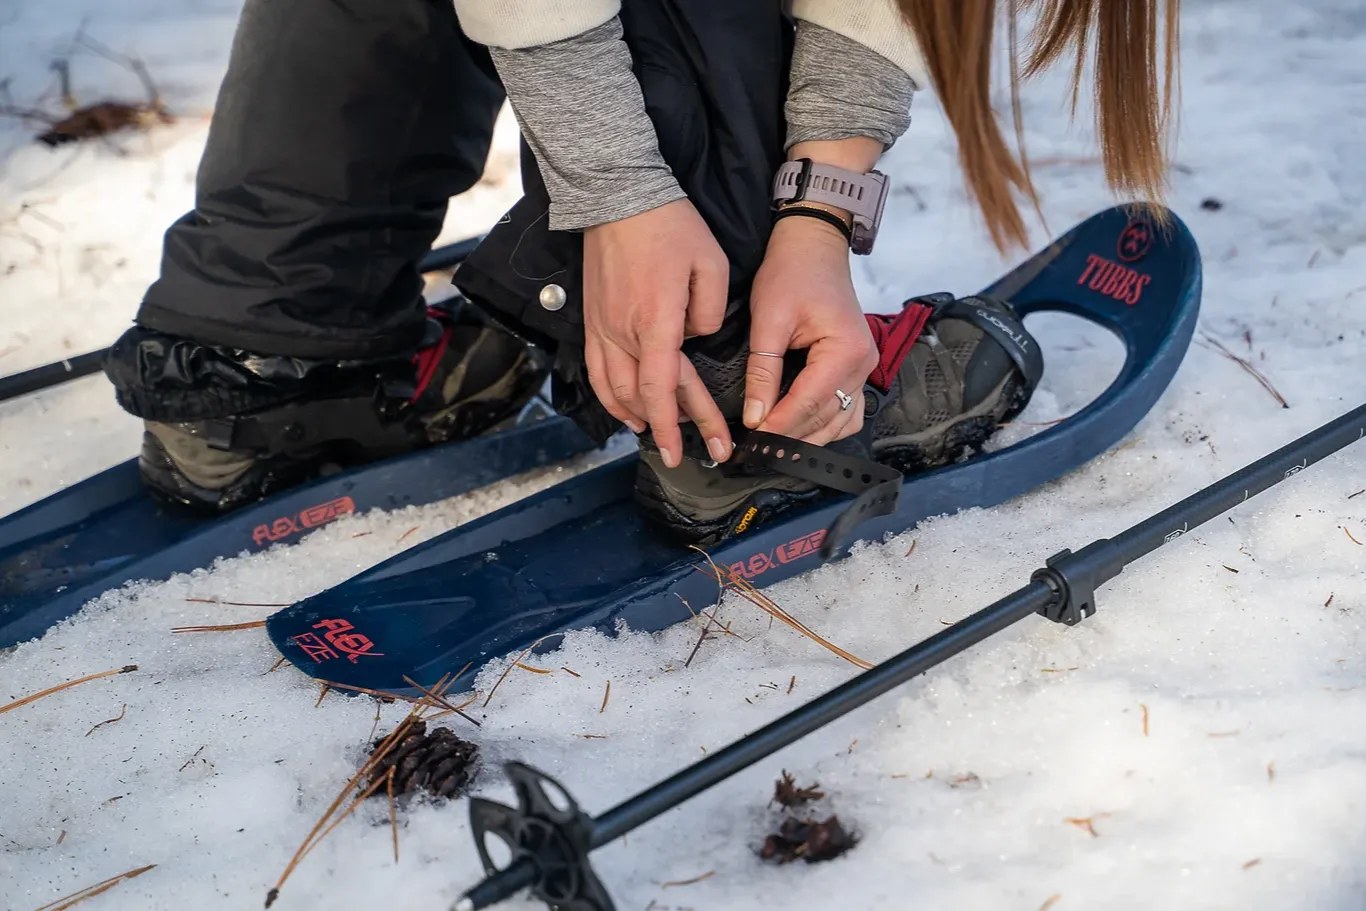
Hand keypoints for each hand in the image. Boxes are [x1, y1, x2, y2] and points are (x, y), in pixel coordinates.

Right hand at [583, 199, 732, 467]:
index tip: (688, 449)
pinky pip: (596, 371)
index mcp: (656, 320)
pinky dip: (610, 397)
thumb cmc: (669, 226)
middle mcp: (623, 331)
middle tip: (690, 453)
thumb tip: (699, 338)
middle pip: (643, 396)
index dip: (676, 424)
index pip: (662, 388)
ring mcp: (603, 327)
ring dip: (636, 417)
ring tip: (656, 435)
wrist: (619, 194)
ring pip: (614, 389)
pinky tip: (625, 410)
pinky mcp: (593, 319)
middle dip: (668, 430)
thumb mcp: (712, 264)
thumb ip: (712, 312)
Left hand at [744, 215, 876, 443]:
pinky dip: (825, 424)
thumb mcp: (769, 320)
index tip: (752, 443)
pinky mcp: (856, 367)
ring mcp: (864, 368)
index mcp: (846, 351)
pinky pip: (847, 409)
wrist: (813, 245)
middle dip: (792, 438)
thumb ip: (763, 372)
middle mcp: (863, 364)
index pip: (809, 402)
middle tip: (757, 453)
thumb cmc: (791, 273)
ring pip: (841, 421)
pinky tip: (798, 430)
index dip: (779, 426)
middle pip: (827, 417)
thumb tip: (754, 417)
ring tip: (775, 448)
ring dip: (809, 437)